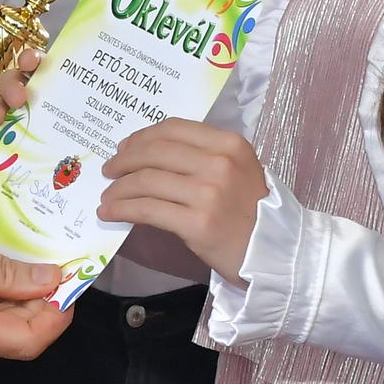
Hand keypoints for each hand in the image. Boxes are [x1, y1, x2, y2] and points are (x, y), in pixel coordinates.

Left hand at [98, 120, 267, 281]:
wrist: (277, 253)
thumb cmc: (253, 213)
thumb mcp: (237, 171)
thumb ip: (202, 157)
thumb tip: (147, 155)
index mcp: (229, 144)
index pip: (173, 129)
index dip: (142, 137)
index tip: (124, 148)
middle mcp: (219, 163)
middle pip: (155, 152)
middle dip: (124, 160)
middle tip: (109, 171)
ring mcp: (208, 193)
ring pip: (147, 181)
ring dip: (118, 189)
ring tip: (107, 198)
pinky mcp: (197, 224)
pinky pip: (148, 210)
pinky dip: (122, 209)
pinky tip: (110, 213)